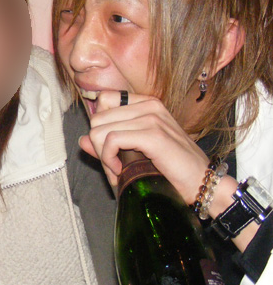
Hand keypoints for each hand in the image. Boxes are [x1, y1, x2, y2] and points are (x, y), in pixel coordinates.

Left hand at [78, 91, 209, 202]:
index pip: (103, 100)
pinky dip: (109, 159)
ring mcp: (152, 118)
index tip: (108, 148)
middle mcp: (149, 105)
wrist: (203, 184)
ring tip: (118, 172)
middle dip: (98, 147)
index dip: (99, 126)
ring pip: (100, 131)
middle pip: (97, 118)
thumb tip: (82, 140)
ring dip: (103, 157)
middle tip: (113, 167)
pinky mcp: (153, 135)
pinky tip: (120, 172)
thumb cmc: (172, 170)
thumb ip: (108, 144)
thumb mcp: (135, 153)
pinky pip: (111, 140)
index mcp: (146, 104)